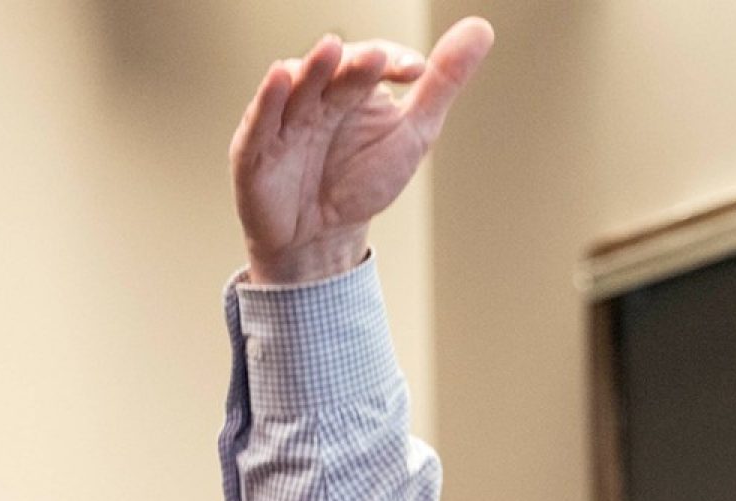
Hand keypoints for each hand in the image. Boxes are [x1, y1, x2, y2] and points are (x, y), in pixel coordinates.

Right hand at [230, 17, 494, 283]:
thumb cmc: (361, 179)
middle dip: (356, 65)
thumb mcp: (413, 131)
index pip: (372, 60)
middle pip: (334, 71)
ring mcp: (284, 119)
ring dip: (312, 69)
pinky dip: (269, 99)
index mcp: (353, 86)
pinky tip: (280, 77)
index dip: (390, 61)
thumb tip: (480, 29)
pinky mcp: (255, 148)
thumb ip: (443, 81)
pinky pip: (260, 120)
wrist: (320, 238)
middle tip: (377, 58)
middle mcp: (317, 94)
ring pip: (296, 86)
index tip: (417, 71)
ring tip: (331, 52)